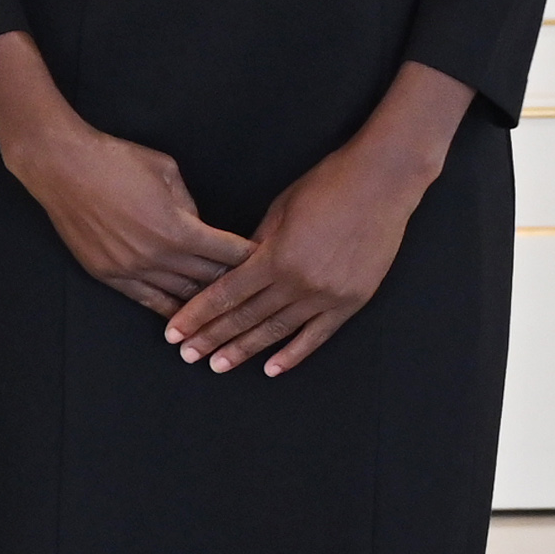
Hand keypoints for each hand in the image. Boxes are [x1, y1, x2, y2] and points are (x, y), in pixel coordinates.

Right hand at [0, 31, 247, 317]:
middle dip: (233, 285)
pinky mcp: (109, 275)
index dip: (252, 260)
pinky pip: (147, 301)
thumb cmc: (116, 159)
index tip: (271, 265)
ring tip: (224, 314)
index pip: (229, 254)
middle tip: (252, 294)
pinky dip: (169, 311)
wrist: (63, 166)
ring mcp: (131, 269)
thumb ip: (190, 204)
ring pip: (180, 297)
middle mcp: (158, 256)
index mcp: (179, 229)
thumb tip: (199, 226)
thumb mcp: (167, 171)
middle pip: (209, 280)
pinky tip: (184, 321)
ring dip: (203, 304)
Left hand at [164, 60, 472, 376]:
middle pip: (246, 317)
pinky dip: (293, 354)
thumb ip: (255, 246)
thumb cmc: (324, 187)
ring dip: (245, 350)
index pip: (226, 294)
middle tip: (187, 355)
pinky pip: (317, 336)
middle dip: (213, 338)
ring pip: (277, 331)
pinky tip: (271, 369)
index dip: (198, 315)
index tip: (174, 332)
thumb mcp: (278, 211)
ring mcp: (327, 296)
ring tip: (219, 365)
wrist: (380, 184)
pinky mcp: (351, 302)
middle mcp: (299, 282)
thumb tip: (232, 271)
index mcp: (275, 256)